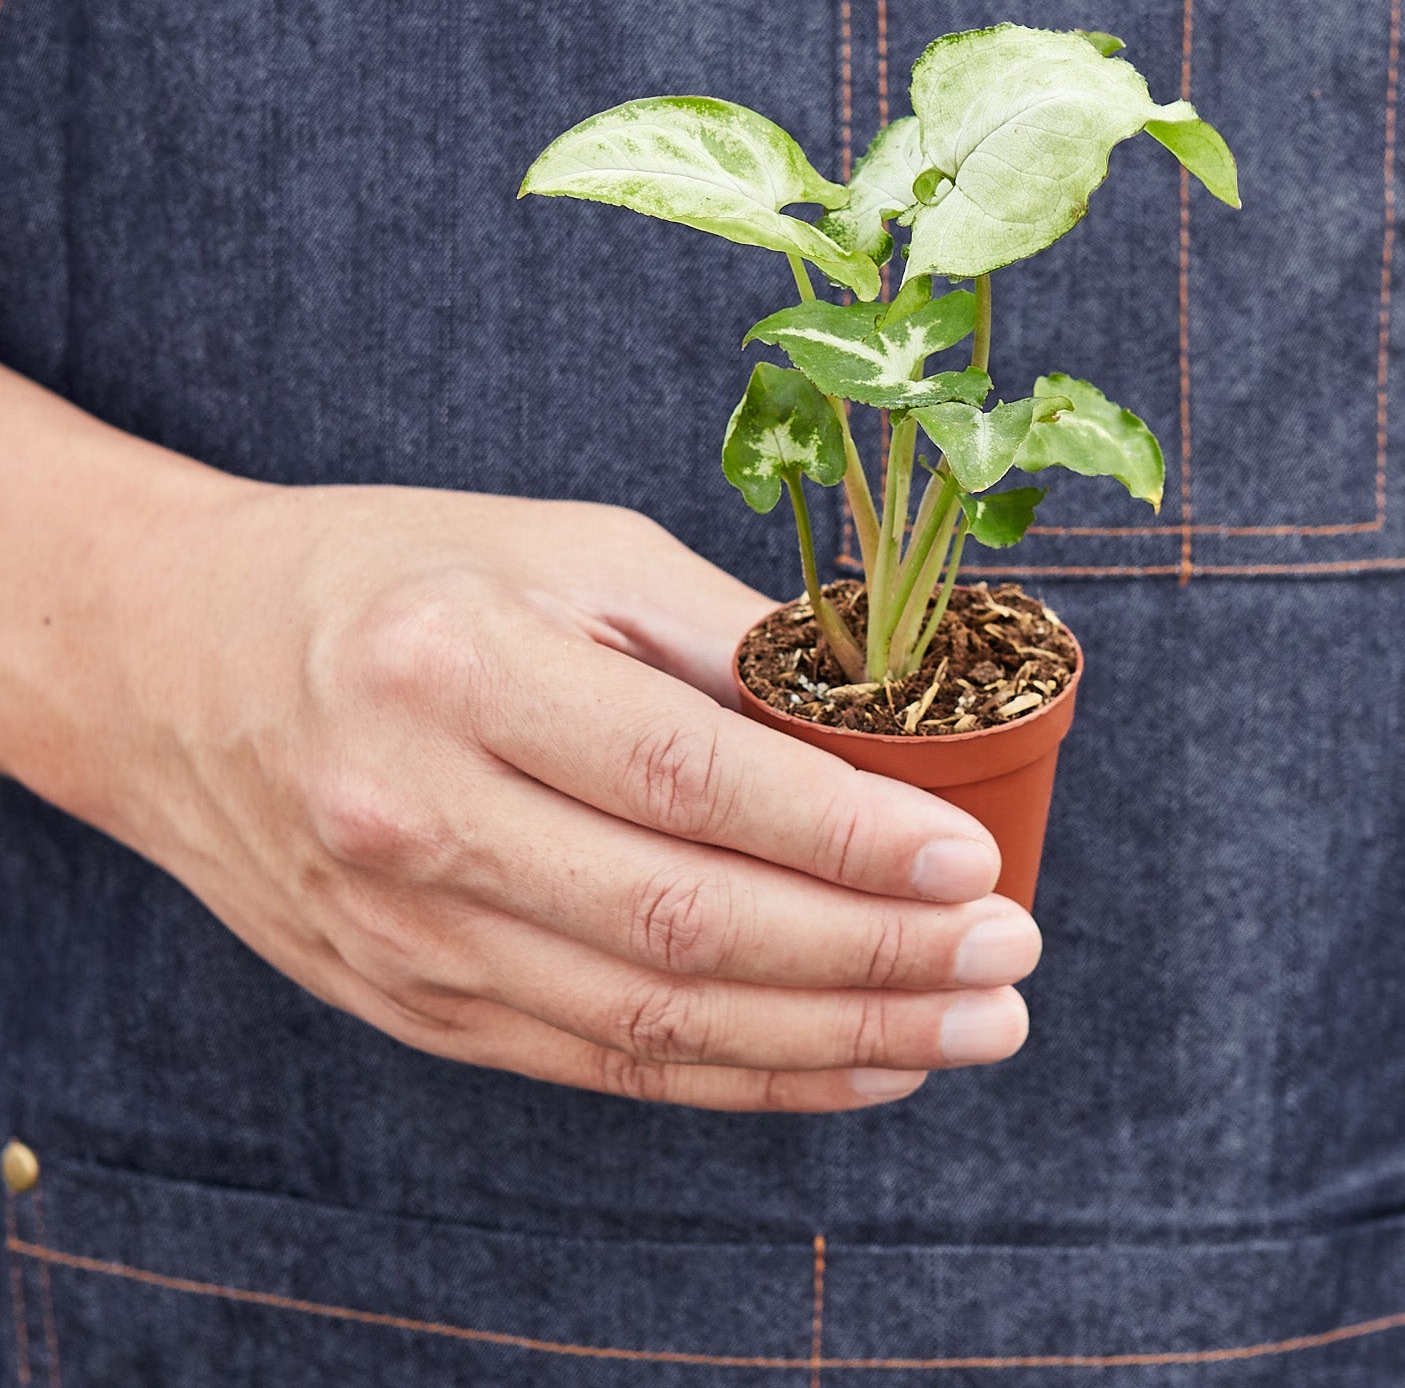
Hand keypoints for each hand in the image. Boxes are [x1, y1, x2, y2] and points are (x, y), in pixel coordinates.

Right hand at [0, 376, 1039, 1111]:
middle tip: (1010, 955)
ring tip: (968, 1026)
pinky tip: (852, 1060)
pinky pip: (603, 1064)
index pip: (685, 777)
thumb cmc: (390, 576)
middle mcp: (416, 818)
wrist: (177, 661)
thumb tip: (881, 719)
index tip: (970, 860)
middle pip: (685, 923)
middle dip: (874, 954)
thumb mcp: (558, 548)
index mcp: (454, 670)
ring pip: (656, 1023)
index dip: (843, 833)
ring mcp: (406, 936)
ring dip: (835, 1035)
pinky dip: (742, 1074)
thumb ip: (716, 633)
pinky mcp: (412, 1004)